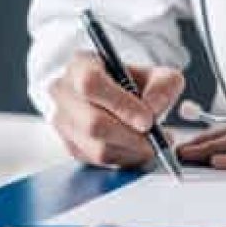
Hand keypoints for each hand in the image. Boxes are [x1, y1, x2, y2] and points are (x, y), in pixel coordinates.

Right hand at [49, 52, 184, 167]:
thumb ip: (162, 86)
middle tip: (155, 138)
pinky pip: (98, 161)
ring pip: (96, 148)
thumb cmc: (134, 83)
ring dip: (131, 150)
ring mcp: (63, 121)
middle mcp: (64, 92)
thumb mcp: (156, 75)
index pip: (91, 84)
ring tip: (151, 143)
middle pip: (92, 123)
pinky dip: (124, 159)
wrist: (120, 98)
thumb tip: (153, 108)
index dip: (120, 104)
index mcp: (80, 65)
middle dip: (130, 135)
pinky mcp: (70, 145)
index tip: (147, 120)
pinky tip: (137, 148)